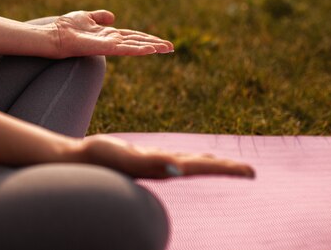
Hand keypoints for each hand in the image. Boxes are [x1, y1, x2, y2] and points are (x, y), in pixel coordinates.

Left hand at [51, 10, 173, 57]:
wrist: (54, 35)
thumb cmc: (66, 28)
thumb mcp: (86, 17)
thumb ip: (100, 17)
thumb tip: (113, 16)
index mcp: (109, 35)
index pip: (132, 36)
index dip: (147, 38)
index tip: (161, 41)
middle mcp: (111, 41)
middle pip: (137, 42)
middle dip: (154, 44)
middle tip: (171, 47)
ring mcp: (109, 46)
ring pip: (134, 46)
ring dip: (151, 47)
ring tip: (166, 48)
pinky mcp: (105, 48)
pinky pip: (124, 49)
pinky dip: (138, 49)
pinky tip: (150, 49)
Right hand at [79, 135, 255, 178]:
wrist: (80, 162)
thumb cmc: (100, 159)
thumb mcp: (127, 157)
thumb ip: (152, 162)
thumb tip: (178, 168)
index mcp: (166, 168)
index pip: (203, 168)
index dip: (227, 169)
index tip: (251, 173)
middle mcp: (165, 168)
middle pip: (202, 167)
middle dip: (226, 169)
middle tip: (250, 172)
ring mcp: (156, 164)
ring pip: (190, 163)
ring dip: (211, 164)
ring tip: (228, 164)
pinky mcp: (147, 159)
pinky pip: (176, 158)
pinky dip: (191, 159)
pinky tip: (191, 159)